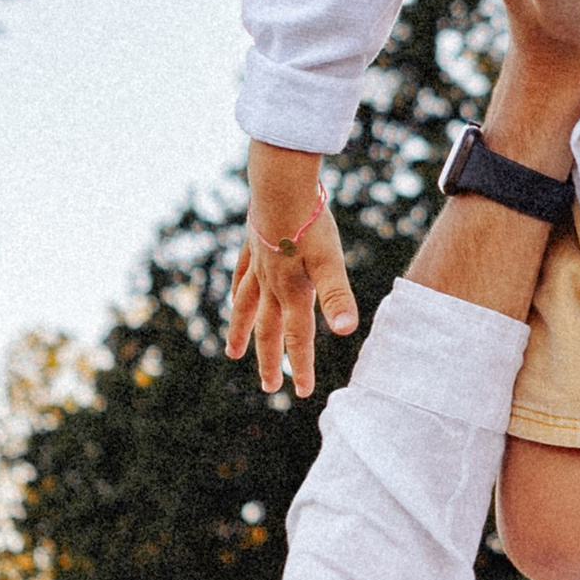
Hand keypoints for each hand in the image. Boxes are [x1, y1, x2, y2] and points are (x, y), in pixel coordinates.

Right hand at [228, 141, 356, 401]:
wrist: (281, 185)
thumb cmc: (310, 224)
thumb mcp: (329, 262)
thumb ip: (336, 297)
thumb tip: (346, 332)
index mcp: (292, 292)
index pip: (298, 338)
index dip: (300, 366)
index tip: (300, 393)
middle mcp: (271, 284)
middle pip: (269, 329)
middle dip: (269, 360)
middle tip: (270, 387)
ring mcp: (258, 265)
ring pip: (246, 307)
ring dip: (242, 332)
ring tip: (234, 353)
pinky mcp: (252, 244)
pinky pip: (241, 277)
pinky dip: (238, 292)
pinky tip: (235, 299)